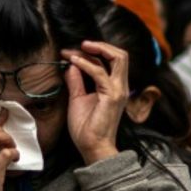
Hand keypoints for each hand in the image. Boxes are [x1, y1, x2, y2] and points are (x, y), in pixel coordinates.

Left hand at [63, 41, 127, 164]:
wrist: (91, 146)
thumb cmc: (86, 126)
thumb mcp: (77, 98)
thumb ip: (76, 81)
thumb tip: (71, 65)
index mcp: (114, 86)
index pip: (110, 60)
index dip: (92, 52)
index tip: (70, 52)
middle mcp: (120, 86)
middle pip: (120, 55)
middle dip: (100, 45)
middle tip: (79, 45)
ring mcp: (118, 90)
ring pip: (118, 58)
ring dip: (96, 49)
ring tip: (76, 49)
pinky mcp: (112, 96)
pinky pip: (100, 73)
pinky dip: (86, 64)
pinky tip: (73, 62)